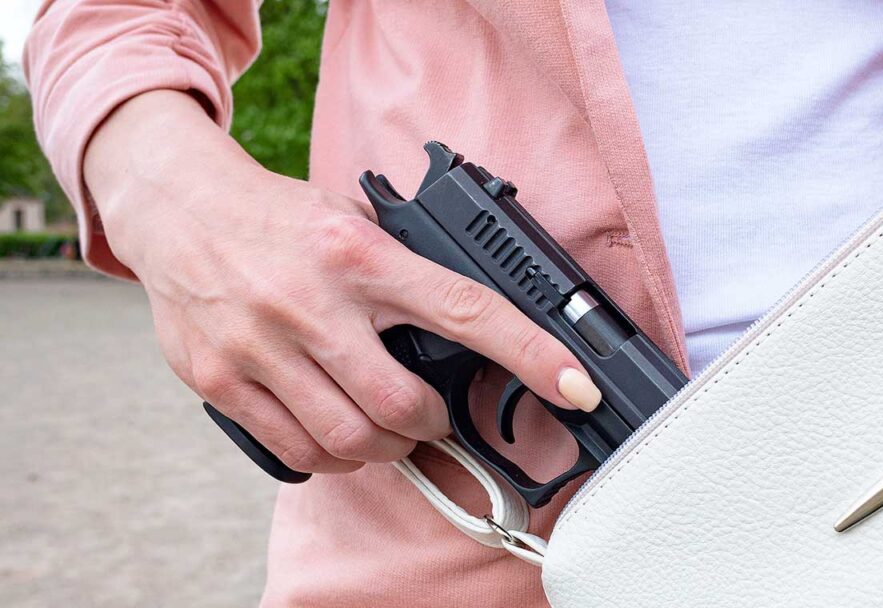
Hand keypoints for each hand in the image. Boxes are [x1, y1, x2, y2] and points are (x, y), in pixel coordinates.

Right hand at [84, 91, 601, 473]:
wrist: (176, 208)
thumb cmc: (277, 217)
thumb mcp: (351, 218)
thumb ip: (404, 263)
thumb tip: (469, 315)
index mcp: (361, 256)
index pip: (467, 311)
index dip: (531, 354)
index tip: (575, 385)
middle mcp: (313, 303)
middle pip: (403, 404)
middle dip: (432, 426)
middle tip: (431, 416)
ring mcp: (262, 346)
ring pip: (349, 438)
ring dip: (383, 447)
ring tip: (382, 426)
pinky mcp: (220, 380)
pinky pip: (294, 449)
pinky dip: (330, 456)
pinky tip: (334, 432)